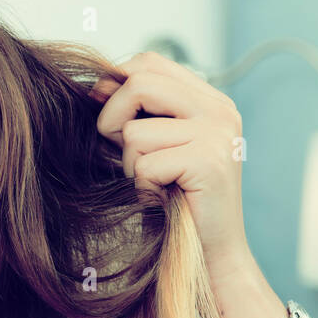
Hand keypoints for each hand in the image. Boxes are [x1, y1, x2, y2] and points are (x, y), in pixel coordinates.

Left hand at [88, 51, 254, 288]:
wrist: (213, 255)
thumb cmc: (177, 204)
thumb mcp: (160, 149)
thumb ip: (141, 115)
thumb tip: (98, 87)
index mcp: (210, 101)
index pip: (150, 62)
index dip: (115, 81)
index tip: (100, 109)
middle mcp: (219, 110)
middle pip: (139, 83)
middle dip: (112, 120)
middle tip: (118, 151)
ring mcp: (217, 134)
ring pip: (136, 133)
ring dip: (131, 166)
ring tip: (155, 184)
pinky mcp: (208, 162)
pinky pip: (145, 165)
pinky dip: (143, 189)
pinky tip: (163, 199)